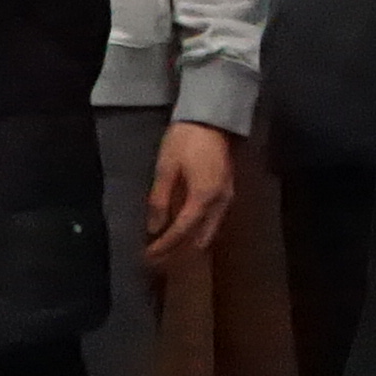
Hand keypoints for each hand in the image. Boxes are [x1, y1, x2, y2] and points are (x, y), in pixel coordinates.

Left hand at [145, 119, 244, 263]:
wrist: (210, 118)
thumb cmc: (185, 140)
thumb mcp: (166, 169)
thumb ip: (160, 200)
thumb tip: (154, 228)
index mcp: (203, 198)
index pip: (182, 232)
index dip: (164, 246)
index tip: (148, 257)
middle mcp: (219, 203)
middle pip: (200, 238)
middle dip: (179, 251)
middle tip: (158, 258)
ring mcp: (227, 198)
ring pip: (210, 231)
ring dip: (190, 241)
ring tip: (169, 246)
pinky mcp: (228, 191)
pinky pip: (214, 220)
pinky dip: (199, 230)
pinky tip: (186, 229)